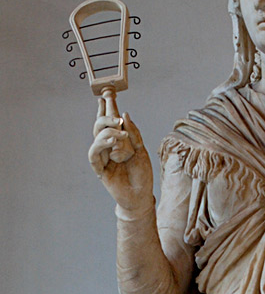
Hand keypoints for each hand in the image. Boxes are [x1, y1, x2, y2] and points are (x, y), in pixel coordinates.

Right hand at [88, 99, 153, 213]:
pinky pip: (94, 154)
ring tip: (119, 134)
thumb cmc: (142, 174)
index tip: (106, 97)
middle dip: (106, 118)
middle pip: (99, 127)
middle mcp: (108, 148)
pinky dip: (101, 145)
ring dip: (107, 132)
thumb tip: (125, 114)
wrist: (141, 196)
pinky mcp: (100, 169)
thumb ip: (133, 133)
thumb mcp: (141, 150)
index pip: (109, 123)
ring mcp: (103, 158)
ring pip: (96, 138)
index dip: (106, 109)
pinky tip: (112, 142)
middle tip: (118, 118)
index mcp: (118, 142)